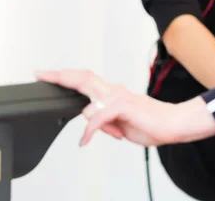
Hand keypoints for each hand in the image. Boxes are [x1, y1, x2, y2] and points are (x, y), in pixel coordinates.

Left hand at [35, 69, 183, 146]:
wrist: (174, 124)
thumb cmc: (152, 124)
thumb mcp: (121, 126)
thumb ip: (104, 121)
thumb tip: (90, 120)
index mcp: (113, 93)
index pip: (86, 80)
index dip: (66, 75)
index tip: (47, 74)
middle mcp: (114, 91)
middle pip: (82, 78)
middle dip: (60, 75)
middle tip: (40, 73)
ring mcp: (118, 97)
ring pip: (88, 93)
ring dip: (78, 107)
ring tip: (76, 121)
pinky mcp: (122, 107)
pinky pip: (98, 118)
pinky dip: (90, 130)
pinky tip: (86, 140)